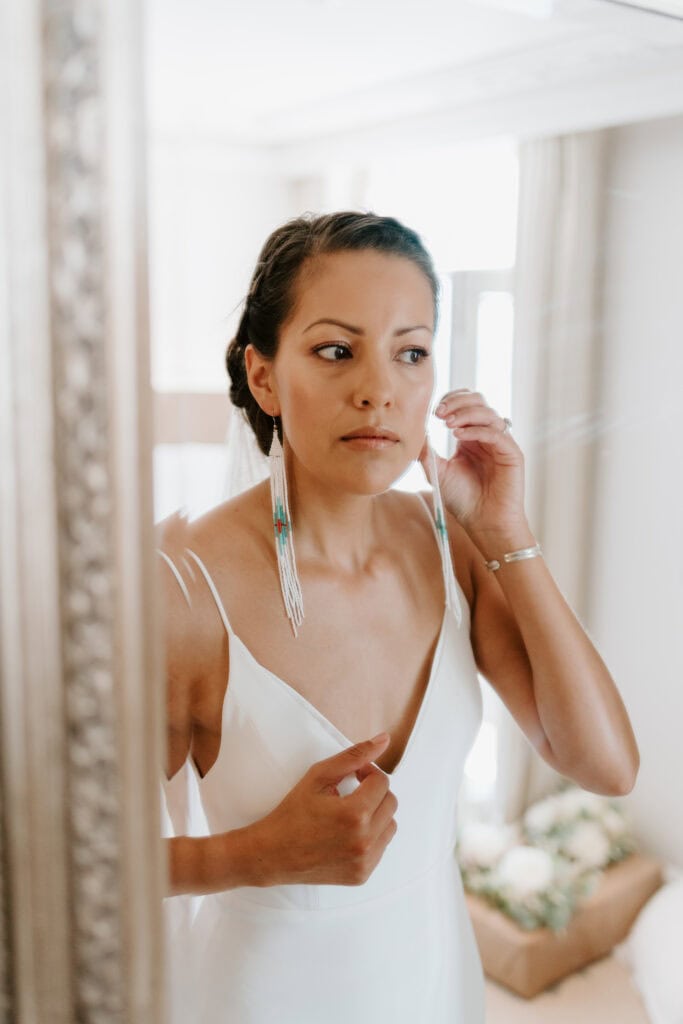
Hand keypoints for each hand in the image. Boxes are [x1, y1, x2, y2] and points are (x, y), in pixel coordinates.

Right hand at [249, 734, 397, 886]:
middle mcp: (364, 840)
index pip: (382, 781)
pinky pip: (381, 847)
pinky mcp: (362, 875)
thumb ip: (354, 756)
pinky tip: (348, 833)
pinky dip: (371, 836)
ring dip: (376, 814)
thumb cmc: (292, 812)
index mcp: (355, 814)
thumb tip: (384, 739)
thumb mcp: (318, 776)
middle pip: (391, 802)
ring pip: (390, 825)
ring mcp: (365, 861)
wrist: (271, 854)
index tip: (353, 775)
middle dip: (374, 792)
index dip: (367, 773)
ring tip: (351, 812)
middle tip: (351, 792)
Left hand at [420, 389, 525, 533]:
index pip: (464, 405)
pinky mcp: (512, 453)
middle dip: (457, 402)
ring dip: (465, 414)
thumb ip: (427, 453)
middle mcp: (486, 436)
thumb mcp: (438, 473)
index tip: (432, 411)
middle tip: (439, 413)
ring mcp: (500, 443)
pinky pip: (496, 433)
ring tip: (447, 424)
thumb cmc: (464, 501)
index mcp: (470, 437)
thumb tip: (414, 432)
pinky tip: (458, 436)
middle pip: (478, 401)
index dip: (450, 401)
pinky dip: (476, 430)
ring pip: (488, 413)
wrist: (484, 524)